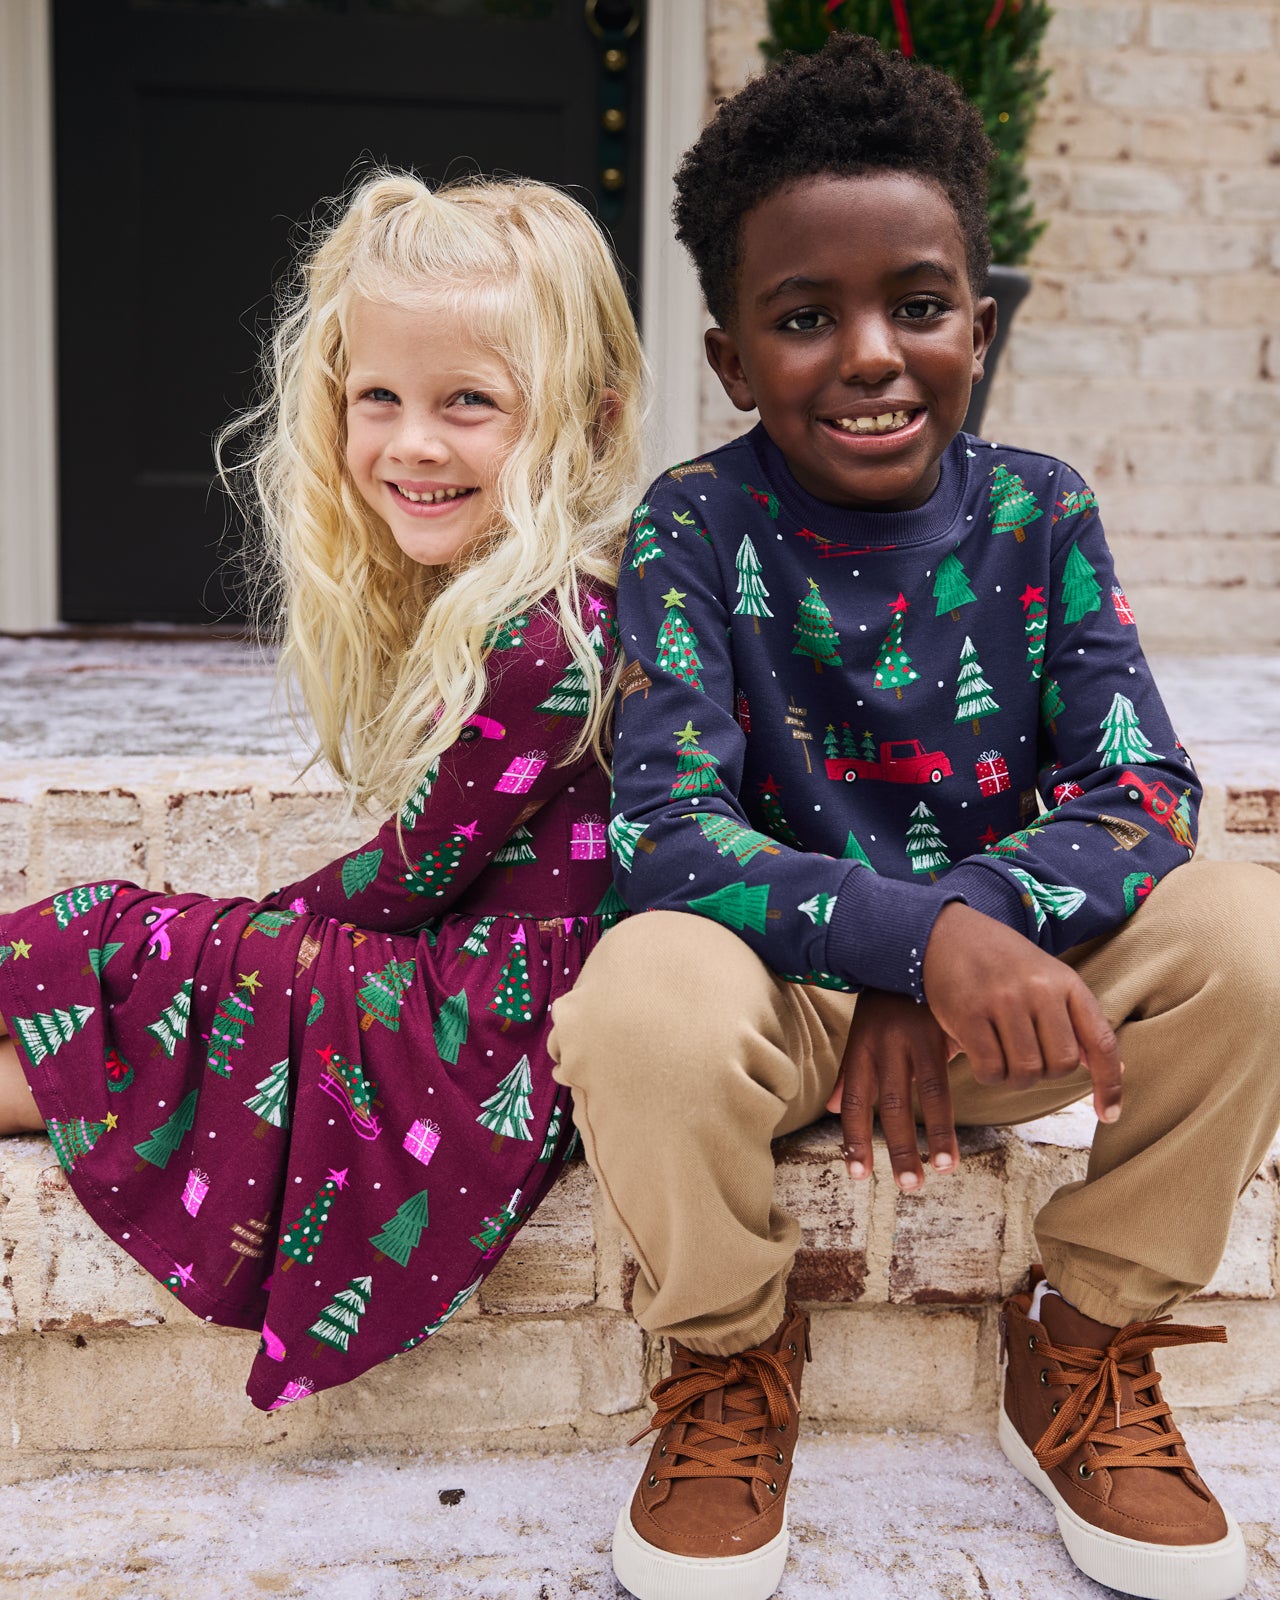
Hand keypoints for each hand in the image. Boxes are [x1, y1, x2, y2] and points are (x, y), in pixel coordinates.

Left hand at [838, 989, 960, 1191]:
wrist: (915, 952)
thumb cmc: (888, 1001)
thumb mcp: (863, 1032)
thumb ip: (851, 1072)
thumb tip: (831, 1109)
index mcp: (860, 1048)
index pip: (853, 1102)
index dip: (855, 1139)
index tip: (858, 1173)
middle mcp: (884, 1046)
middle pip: (887, 1105)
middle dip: (895, 1148)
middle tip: (906, 1185)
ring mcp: (914, 1040)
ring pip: (922, 1096)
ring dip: (931, 1139)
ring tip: (938, 1171)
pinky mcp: (942, 1034)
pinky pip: (947, 1080)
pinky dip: (950, 1116)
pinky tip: (956, 1140)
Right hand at [921, 902, 1122, 1124]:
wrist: (946, 931)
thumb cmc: (1001, 961)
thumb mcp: (1046, 977)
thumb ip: (1074, 1019)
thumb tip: (1110, 1069)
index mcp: (1066, 982)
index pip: (1100, 1042)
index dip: (1109, 1084)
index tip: (1108, 1115)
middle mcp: (1039, 990)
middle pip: (1061, 1065)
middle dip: (1044, 1074)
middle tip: (1023, 1057)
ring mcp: (1003, 1001)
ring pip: (1025, 1071)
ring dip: (1013, 1076)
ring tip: (1000, 1056)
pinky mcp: (968, 1013)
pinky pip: (990, 1068)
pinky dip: (988, 1074)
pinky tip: (980, 1056)